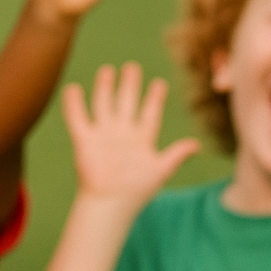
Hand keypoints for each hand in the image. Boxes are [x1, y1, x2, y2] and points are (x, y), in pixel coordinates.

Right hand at [63, 63, 199, 214]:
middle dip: (130, 85)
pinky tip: (72, 88)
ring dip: (105, 88)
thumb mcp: (161, 170)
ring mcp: (103, 135)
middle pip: (126, 103)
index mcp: (142, 139)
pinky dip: (74, 104)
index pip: (150, 113)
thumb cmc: (136, 191)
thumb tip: (198, 145)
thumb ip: (177, 154)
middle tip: (132, 67)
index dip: (154, 98)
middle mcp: (122, 134)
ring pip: (103, 105)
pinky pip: (77, 118)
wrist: (110, 203)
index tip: (159, 83)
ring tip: (107, 69)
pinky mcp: (84, 140)